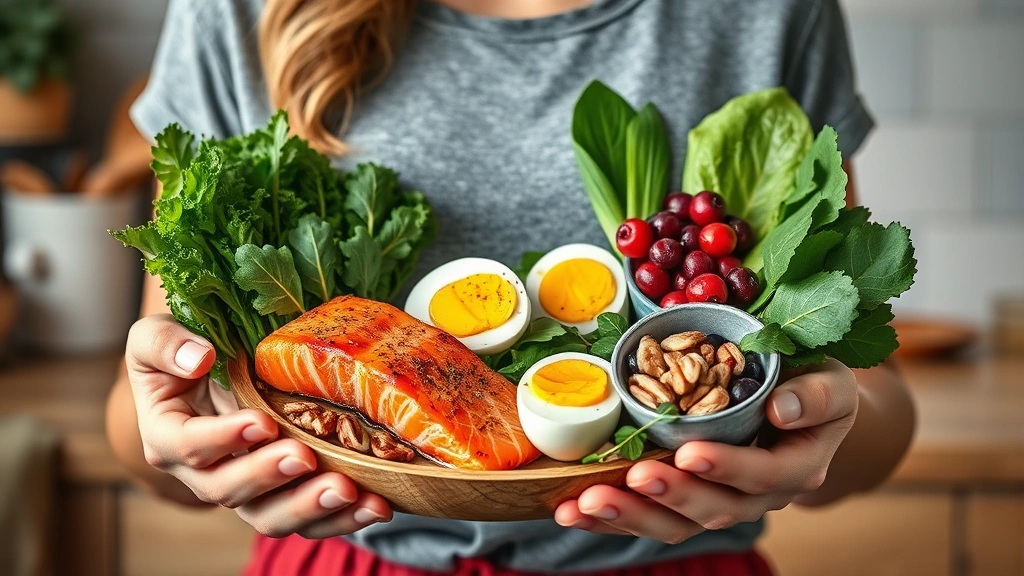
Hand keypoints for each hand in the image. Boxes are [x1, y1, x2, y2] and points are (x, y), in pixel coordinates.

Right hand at [125, 314, 391, 537]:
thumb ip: (164, 343)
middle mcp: (205, 473)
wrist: (216, 368)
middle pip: (230, 491)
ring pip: (271, 516)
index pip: (188, 447)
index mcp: (168, 436)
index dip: (222, 439)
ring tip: (347, 491)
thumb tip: (197, 358)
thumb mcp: (156, 336)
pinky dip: (342, 518)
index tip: (261, 423)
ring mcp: (248, 490)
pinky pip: (309, 520)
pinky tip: (375, 505)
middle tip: (304, 457)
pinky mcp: (285, 495)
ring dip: (310, 508)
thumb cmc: (184, 351)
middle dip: (269, 476)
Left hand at [554, 359, 857, 542]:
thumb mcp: (832, 382)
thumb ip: (816, 395)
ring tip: (584, 504)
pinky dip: (609, 516)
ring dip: (628, 516)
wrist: (805, 410)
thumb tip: (783, 410)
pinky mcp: (685, 501)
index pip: (763, 475)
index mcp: (796, 467)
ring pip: (674, 523)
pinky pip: (648, 517)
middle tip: (632, 477)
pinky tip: (570, 511)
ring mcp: (719, 501)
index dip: (726, 467)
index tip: (690, 452)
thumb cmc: (815, 385)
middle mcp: (757, 495)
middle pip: (713, 508)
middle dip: (669, 495)